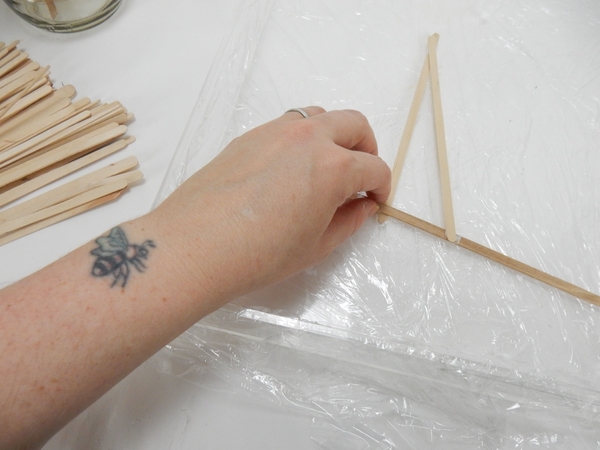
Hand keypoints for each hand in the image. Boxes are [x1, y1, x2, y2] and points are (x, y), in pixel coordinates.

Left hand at [152, 107, 390, 302]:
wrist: (195, 246)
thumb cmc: (260, 255)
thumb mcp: (316, 246)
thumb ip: (349, 221)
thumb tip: (364, 205)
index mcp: (333, 166)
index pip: (374, 167)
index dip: (382, 187)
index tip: (376, 201)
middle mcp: (308, 138)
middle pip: (355, 125)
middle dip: (367, 148)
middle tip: (359, 176)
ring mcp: (275, 131)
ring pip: (319, 116)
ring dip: (334, 135)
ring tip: (325, 166)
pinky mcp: (249, 135)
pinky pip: (287, 124)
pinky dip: (302, 138)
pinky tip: (289, 168)